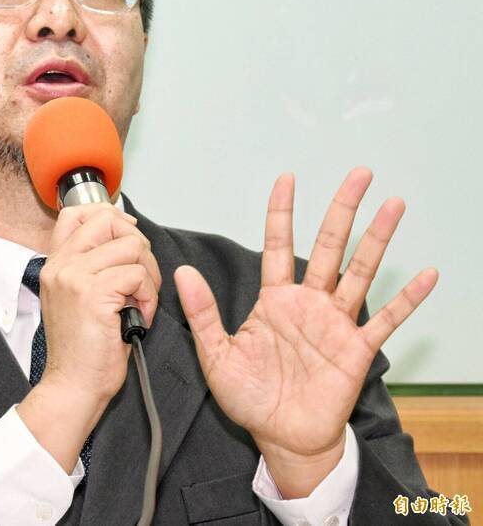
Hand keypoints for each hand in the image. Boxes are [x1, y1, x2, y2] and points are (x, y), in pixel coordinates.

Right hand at [17, 203, 160, 472]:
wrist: (73, 388)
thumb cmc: (83, 351)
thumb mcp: (76, 299)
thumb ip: (90, 267)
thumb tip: (123, 235)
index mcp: (55, 265)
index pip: (75, 213)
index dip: (109, 215)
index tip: (128, 232)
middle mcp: (61, 266)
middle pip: (109, 221)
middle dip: (137, 244)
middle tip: (141, 277)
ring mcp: (75, 277)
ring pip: (132, 247)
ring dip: (148, 275)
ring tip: (140, 301)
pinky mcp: (94, 294)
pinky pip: (138, 274)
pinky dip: (149, 295)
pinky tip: (139, 316)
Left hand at [174, 167, 437, 495]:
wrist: (281, 438)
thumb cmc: (250, 397)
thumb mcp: (217, 354)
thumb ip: (203, 314)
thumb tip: (183, 273)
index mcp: (275, 298)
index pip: (278, 244)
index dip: (282, 211)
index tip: (287, 178)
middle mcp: (308, 302)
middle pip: (329, 245)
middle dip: (342, 209)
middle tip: (359, 173)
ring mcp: (335, 323)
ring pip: (361, 271)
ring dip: (378, 239)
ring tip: (393, 205)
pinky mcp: (357, 350)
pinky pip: (386, 320)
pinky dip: (407, 299)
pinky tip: (426, 275)